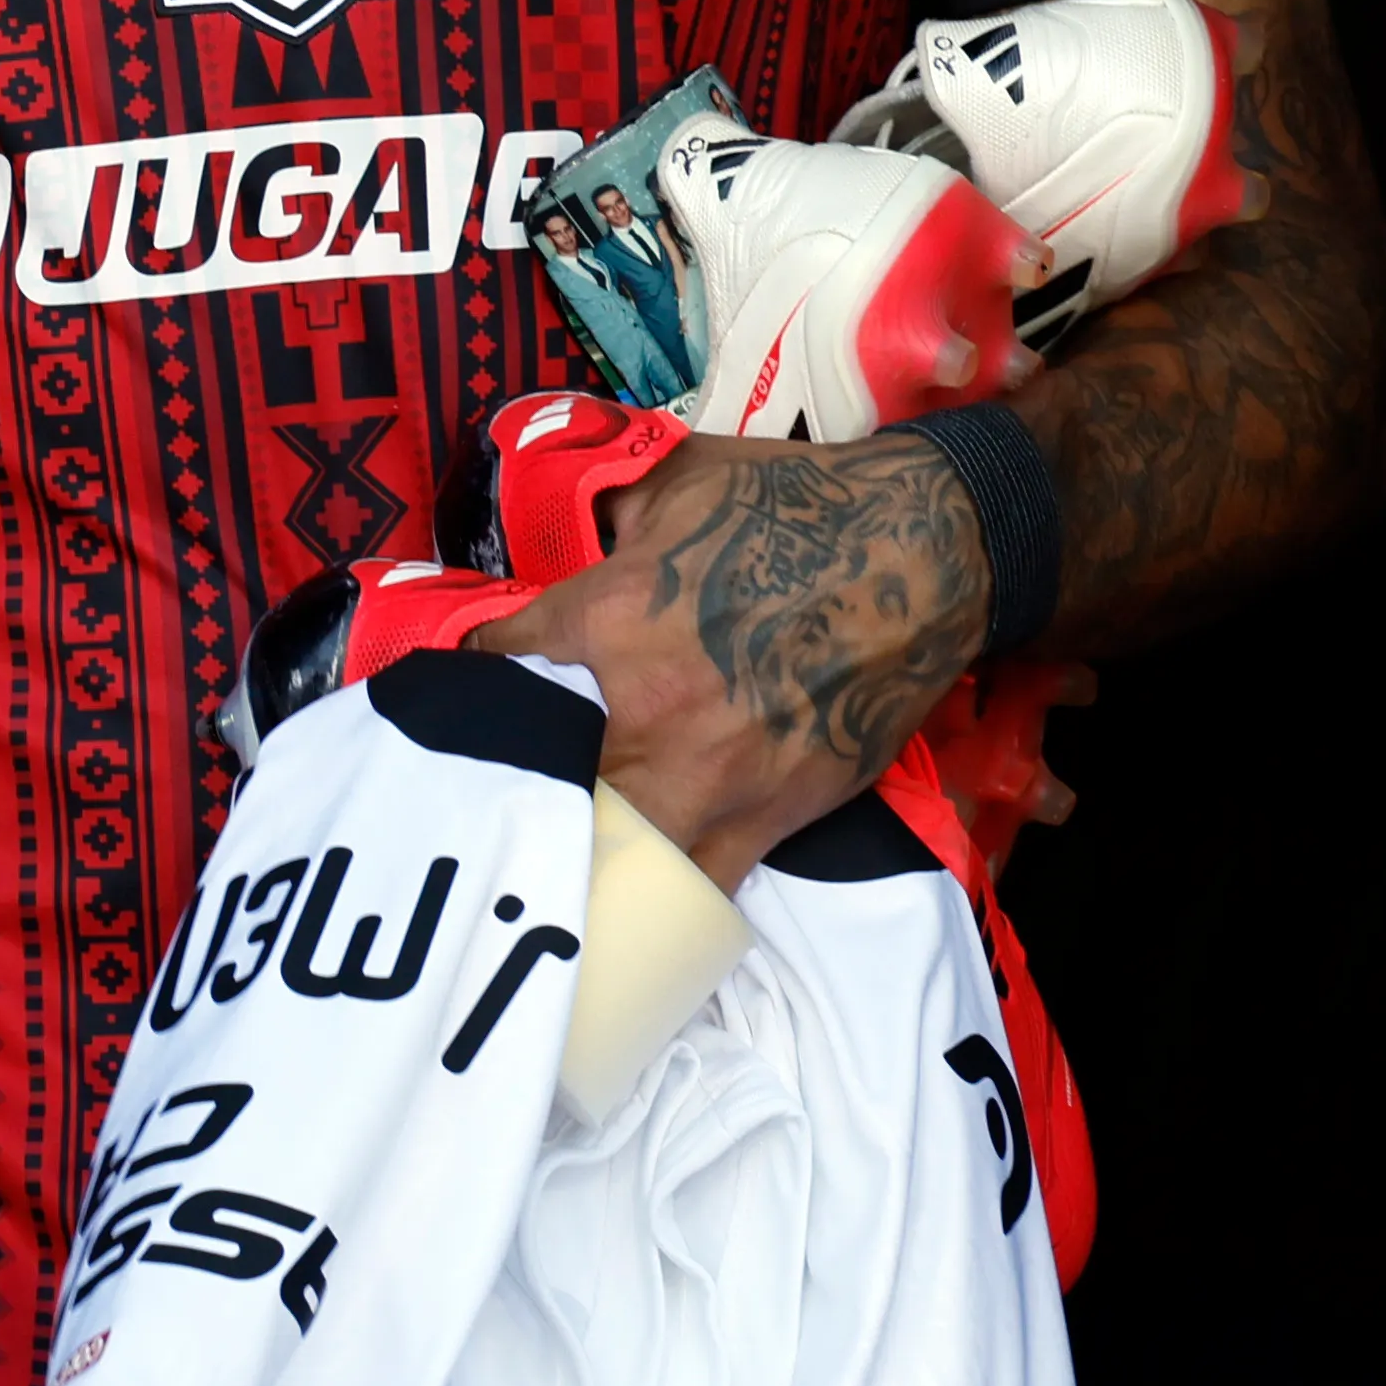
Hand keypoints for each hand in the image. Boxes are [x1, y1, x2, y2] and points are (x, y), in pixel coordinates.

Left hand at [466, 430, 990, 888]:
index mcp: (608, 618)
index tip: (463, 691)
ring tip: (546, 864)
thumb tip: (568, 542)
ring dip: (572, 854)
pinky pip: (693, 886)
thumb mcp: (678, 481)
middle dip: (503, 785)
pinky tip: (627, 904)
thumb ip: (607, 519)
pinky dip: (657, 896)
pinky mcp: (769, 819)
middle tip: (483, 793)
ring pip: (604, 854)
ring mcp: (707, 777)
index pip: (495, 667)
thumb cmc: (796, 505)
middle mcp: (644, 710)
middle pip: (532, 780)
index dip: (469, 680)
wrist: (922, 555)